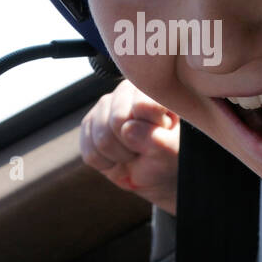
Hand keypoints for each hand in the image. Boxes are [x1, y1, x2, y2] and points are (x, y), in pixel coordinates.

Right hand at [79, 80, 179, 214]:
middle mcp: (125, 92)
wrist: (153, 172)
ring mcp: (103, 108)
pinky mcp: (88, 126)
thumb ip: (158, 139)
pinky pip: (90, 153)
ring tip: (133, 153)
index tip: (163, 134)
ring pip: (101, 139)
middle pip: (117, 121)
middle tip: (145, 148)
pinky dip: (107, 164)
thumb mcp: (173, 151)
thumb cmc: (168, 156)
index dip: (151, 129)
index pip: (143, 106)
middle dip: (132, 145)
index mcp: (151, 90)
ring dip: (120, 156)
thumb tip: (128, 129)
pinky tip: (118, 158)